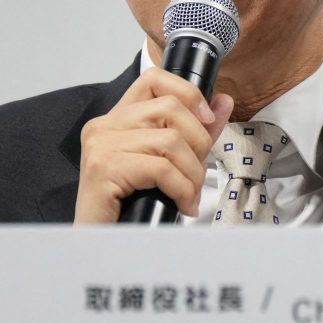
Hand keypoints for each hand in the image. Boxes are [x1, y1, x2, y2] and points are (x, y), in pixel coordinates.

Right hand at [74, 68, 233, 222]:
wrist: (100, 244)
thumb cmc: (130, 207)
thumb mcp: (169, 162)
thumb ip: (194, 132)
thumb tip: (222, 102)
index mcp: (117, 119)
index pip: (154, 79)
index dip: (188, 93)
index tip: (206, 119)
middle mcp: (104, 126)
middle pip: (170, 108)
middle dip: (198, 143)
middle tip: (196, 173)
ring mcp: (101, 145)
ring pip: (170, 140)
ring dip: (191, 174)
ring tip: (188, 195)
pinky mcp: (103, 167)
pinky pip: (161, 168)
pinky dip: (181, 189)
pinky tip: (181, 204)